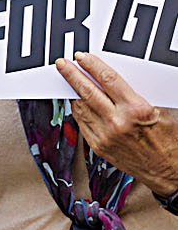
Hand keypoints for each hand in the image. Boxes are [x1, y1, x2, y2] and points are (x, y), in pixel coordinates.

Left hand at [57, 53, 177, 197]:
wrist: (169, 172)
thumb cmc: (170, 141)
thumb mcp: (162, 111)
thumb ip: (138, 95)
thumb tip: (116, 79)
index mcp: (137, 110)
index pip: (108, 80)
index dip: (92, 66)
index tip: (82, 57)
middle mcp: (118, 122)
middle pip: (87, 91)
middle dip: (72, 74)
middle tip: (62, 63)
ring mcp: (106, 135)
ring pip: (81, 107)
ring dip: (72, 91)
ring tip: (66, 79)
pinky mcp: (99, 146)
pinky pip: (82, 122)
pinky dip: (78, 109)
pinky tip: (76, 101)